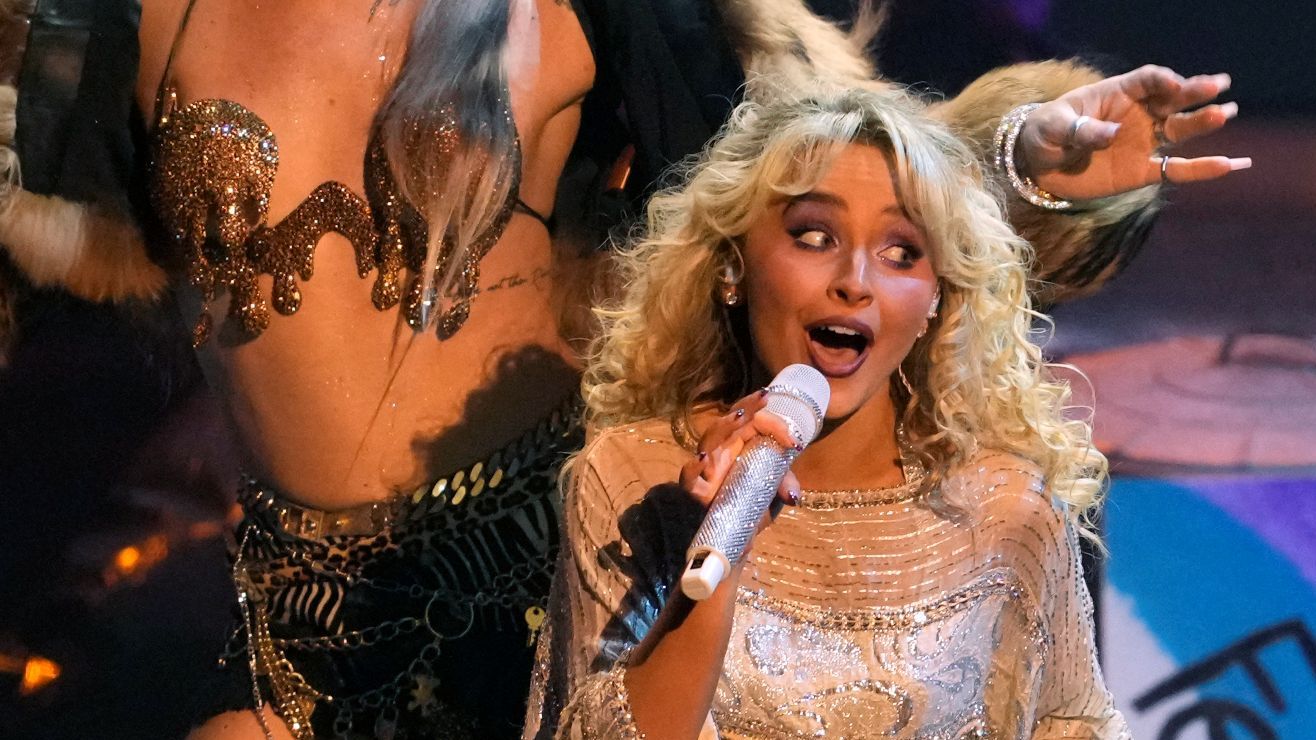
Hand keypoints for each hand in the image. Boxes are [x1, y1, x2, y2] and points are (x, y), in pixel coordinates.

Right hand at [678, 391, 800, 535]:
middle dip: (747, 407)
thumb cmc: (750, 500)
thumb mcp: (772, 488)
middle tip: (763, 397)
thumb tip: (792, 496)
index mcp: (743, 442)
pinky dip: (694, 467)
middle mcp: (724, 448)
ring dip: (724, 426)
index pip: (756, 420)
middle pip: (731, 419)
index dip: (775, 425)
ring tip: (739, 417)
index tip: (795, 443)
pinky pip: (689, 475)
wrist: (734, 529)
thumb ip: (783, 483)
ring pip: (711, 438)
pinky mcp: (697, 488)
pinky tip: (703, 459)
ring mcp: (709, 465)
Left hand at [1019, 65, 1250, 199]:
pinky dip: (1202, 168)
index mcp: (1117, 94)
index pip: (1146, 79)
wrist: (1037, 167)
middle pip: (1172, 99)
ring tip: (1226, 112)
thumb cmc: (1044, 135)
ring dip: (1203, 122)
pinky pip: (1176, 170)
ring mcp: (1143, 142)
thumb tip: (1112, 134)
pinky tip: (1230, 165)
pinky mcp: (1142, 171)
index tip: (1174, 84)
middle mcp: (1137, 115)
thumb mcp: (1053, 128)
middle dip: (1194, 91)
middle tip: (1220, 84)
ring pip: (1180, 130)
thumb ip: (1081, 129)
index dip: (1161, 80)